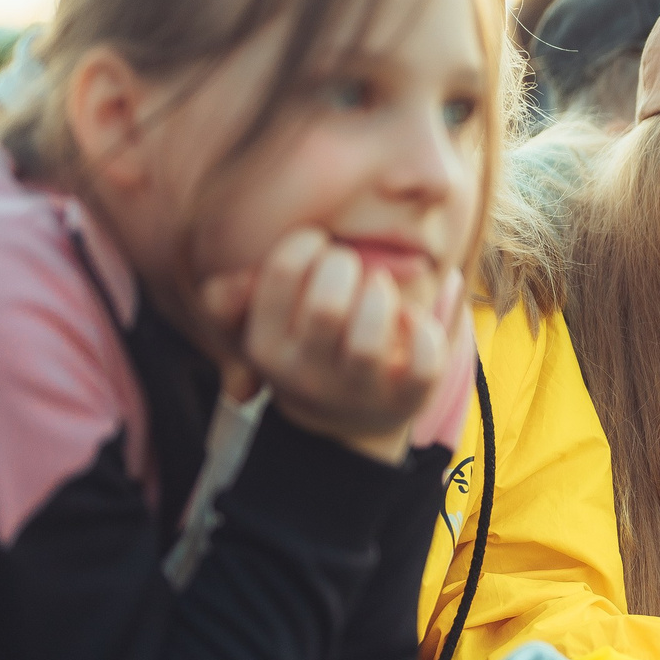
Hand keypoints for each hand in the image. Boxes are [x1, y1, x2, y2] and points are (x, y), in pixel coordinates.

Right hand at [200, 229, 461, 462]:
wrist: (346, 416)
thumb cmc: (306, 345)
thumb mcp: (260, 325)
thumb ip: (231, 298)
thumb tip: (241, 280)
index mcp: (266, 346)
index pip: (281, 273)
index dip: (307, 243)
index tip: (320, 246)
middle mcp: (307, 375)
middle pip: (327, 306)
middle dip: (346, 267)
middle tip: (353, 267)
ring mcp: (358, 391)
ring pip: (370, 343)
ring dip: (384, 299)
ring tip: (382, 290)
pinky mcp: (406, 401)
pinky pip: (424, 366)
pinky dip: (428, 331)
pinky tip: (417, 320)